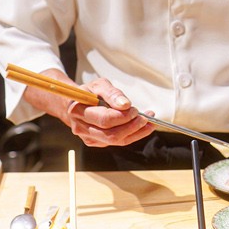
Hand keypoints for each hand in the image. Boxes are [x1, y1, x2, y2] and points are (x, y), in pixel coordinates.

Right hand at [28, 72, 153, 147]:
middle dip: (132, 126)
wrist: (78, 104)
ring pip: (116, 141)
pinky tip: (143, 127)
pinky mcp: (97, 143)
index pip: (104, 119)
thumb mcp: (99, 85)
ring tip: (150, 123)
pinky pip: (117, 142)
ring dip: (136, 133)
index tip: (134, 109)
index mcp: (78, 111)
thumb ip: (112, 93)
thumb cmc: (89, 93)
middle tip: (145, 117)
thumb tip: (126, 105)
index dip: (122, 116)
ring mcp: (89, 138)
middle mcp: (81, 128)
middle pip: (111, 134)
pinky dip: (133, 135)